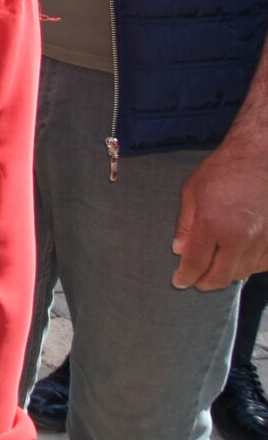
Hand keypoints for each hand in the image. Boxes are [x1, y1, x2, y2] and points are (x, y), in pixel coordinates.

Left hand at [173, 123, 267, 288]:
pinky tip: (239, 260)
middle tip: (195, 281)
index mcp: (213, 224)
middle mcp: (240, 237)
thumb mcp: (192, 191)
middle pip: (221, 276)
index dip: (186, 276)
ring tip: (215, 268)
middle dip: (204, 282)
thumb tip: (179, 250)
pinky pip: (263, 264)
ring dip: (227, 274)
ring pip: (243, 272)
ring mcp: (263, 240)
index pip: (196, 263)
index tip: (179, 282)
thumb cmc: (223, 170)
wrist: (261, 157)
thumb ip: (185, 225)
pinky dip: (250, 266)